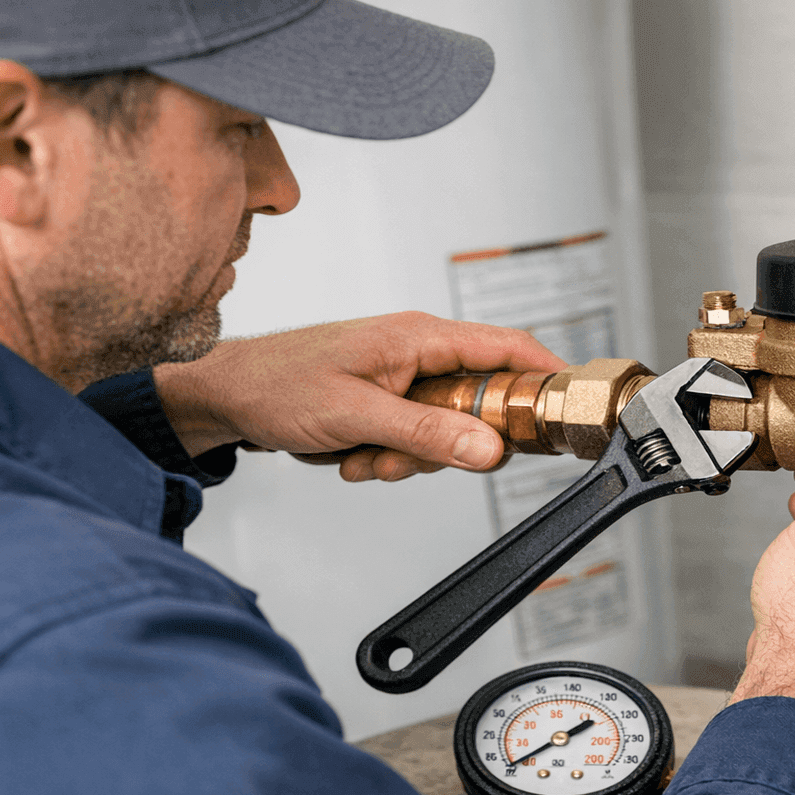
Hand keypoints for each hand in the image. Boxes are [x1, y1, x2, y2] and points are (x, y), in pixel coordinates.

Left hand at [152, 312, 564, 481]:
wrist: (224, 397)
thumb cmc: (275, 385)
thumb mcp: (357, 416)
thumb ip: (428, 435)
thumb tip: (491, 450)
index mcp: (420, 336)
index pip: (507, 347)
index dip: (547, 374)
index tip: (570, 407)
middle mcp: (417, 351)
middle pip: (479, 403)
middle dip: (449, 445)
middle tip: (407, 458)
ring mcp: (402, 377)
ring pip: (445, 430)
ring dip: (408, 457)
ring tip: (362, 455)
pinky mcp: (386, 401)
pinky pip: (414, 439)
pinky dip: (387, 457)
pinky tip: (350, 453)